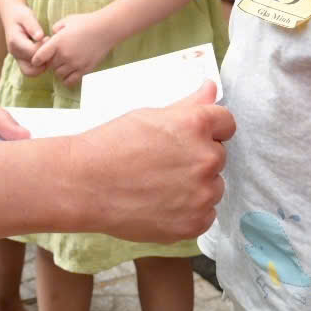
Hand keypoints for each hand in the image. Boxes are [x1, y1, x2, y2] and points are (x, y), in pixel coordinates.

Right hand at [3, 2, 44, 74]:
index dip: (43, 49)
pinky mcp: (21, 59)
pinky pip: (32, 68)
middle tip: (49, 50)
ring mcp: (17, 57)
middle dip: (43, 63)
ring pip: (31, 72)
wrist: (10, 14)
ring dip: (42, 65)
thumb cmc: (20, 14)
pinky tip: (45, 52)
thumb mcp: (26, 15)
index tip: (48, 38)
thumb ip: (33, 26)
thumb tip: (40, 37)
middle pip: (31, 70)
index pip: (32, 53)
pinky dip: (40, 64)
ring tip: (47, 51)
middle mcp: (14, 53)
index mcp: (15, 42)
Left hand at [31, 12, 113, 86]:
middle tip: (54, 57)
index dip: (36, 59)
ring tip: (63, 63)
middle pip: (49, 66)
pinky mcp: (85, 70)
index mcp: (57, 43)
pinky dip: (67, 79)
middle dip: (50, 62)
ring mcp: (75, 64)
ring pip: (59, 75)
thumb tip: (50, 38)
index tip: (38, 58)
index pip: (39, 57)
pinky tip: (70, 71)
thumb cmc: (85, 22)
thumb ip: (55, 29)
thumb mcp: (66, 21)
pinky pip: (71, 81)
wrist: (106, 29)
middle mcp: (65, 55)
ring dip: (59, 70)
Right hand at [70, 82, 234, 241]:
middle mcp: (206, 158)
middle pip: (218, 155)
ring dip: (195, 185)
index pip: (226, 122)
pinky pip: (205, 214)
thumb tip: (211, 88)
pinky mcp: (195, 222)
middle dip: (197, 157)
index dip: (208, 128)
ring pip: (213, 186)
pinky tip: (161, 203)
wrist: (84, 184)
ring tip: (158, 185)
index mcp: (195, 126)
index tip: (190, 136)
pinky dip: (188, 211)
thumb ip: (188, 104)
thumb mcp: (149, 116)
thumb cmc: (111, 145)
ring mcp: (202, 194)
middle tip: (163, 161)